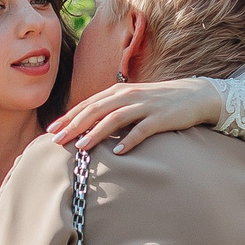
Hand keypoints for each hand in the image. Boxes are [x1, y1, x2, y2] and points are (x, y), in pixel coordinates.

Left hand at [48, 77, 225, 154]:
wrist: (194, 95)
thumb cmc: (158, 102)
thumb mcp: (131, 101)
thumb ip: (110, 109)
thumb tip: (87, 125)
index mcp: (118, 92)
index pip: (87, 104)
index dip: (67, 118)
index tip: (50, 131)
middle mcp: (128, 96)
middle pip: (95, 110)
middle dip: (74, 126)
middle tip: (56, 141)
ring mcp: (144, 106)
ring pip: (114, 118)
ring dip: (96, 133)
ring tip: (81, 147)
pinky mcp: (160, 117)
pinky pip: (142, 130)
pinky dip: (129, 140)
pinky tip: (117, 152)